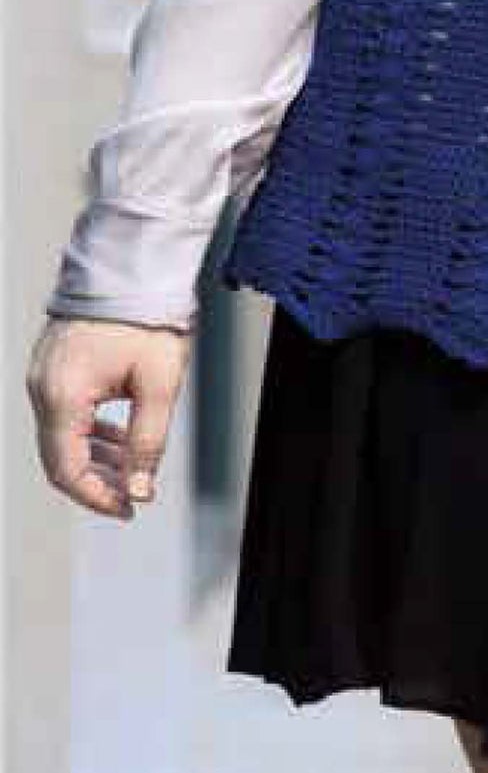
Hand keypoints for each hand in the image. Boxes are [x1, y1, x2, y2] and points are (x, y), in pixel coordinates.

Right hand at [26, 315, 190, 519]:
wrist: (133, 265)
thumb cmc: (146, 315)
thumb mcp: (159, 384)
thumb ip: (148, 442)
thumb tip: (138, 488)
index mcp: (63, 394)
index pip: (67, 470)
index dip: (98, 497)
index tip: (129, 508)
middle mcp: (43, 387)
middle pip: (60, 457)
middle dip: (99, 481)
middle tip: (135, 493)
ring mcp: (43, 375)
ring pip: (62, 437)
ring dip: (97, 457)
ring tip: (134, 465)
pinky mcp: (53, 366)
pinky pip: (64, 413)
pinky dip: (90, 431)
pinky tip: (119, 436)